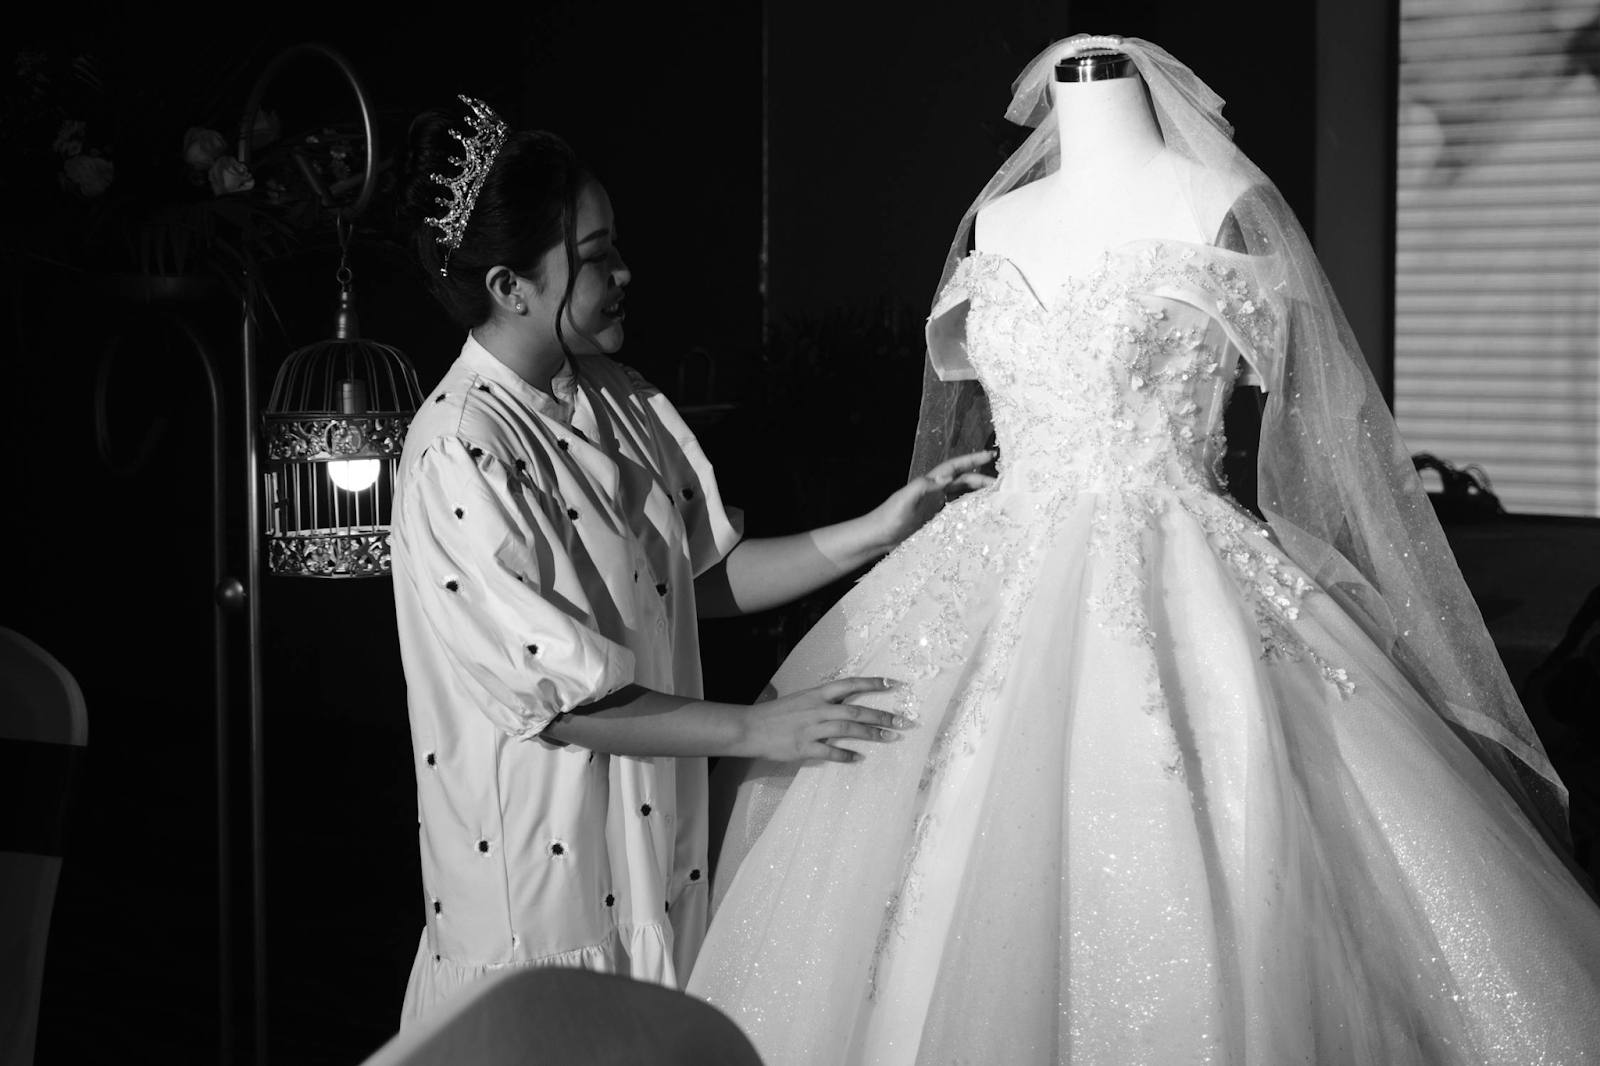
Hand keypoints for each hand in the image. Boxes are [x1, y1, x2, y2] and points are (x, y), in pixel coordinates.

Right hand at [739, 677, 908, 762]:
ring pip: (848, 729)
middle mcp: (817, 709)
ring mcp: (811, 728)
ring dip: (872, 734)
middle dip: (882, 716)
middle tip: (903, 721)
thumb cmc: (776, 714)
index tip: (894, 684)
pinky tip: (858, 759)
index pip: (850, 685)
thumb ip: (823, 702)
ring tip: (890, 738)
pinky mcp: (804, 747)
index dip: (873, 684)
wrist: (750, 727)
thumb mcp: (801, 699)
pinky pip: (830, 752)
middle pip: (856, 710)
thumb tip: (845, 704)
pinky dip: (846, 755)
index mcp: (816, 694)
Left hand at [869, 450, 995, 548]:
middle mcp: (935, 493)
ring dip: (978, 495)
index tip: (989, 454)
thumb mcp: (904, 499)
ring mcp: (936, 507)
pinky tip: (981, 515)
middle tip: (1000, 483)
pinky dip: (970, 511)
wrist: (878, 538)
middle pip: (963, 481)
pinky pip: (958, 513)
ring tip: (996, 497)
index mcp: (929, 484)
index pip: (954, 468)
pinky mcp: (936, 522)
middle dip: (981, 478)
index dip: (971, 459)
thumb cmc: (888, 517)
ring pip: (962, 497)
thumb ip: (923, 486)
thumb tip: (946, 478)